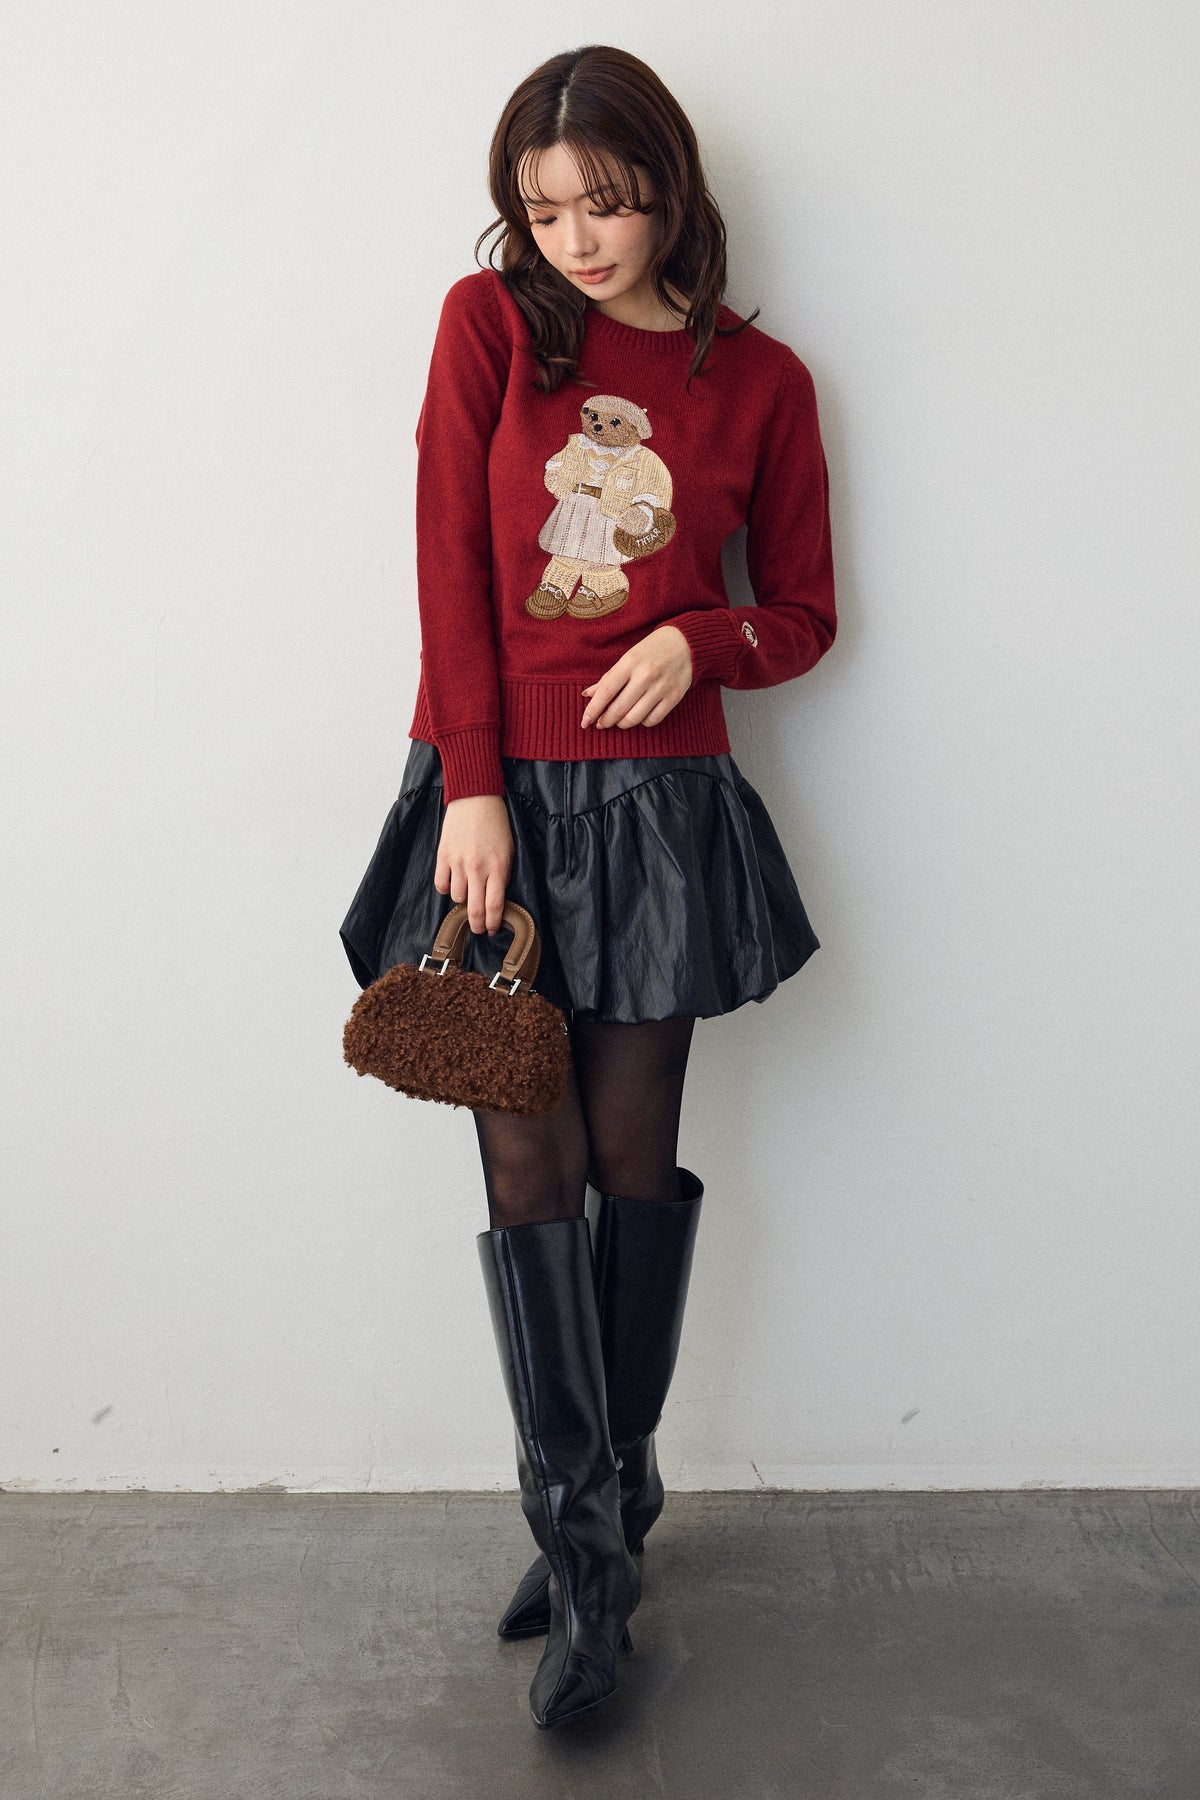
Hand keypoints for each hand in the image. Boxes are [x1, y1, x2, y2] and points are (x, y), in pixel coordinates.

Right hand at [434, 794, 512, 935]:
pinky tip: (453, 884)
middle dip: (477, 925)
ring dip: (462, 902)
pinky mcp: (443, 856)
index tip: (492, 929)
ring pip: (456, 898)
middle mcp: (477, 868)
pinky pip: (441, 884)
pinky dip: (447, 889)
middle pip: (474, 909)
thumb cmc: (496, 824)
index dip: (492, 923)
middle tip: (478, 928)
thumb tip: (496, 898)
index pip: (494, 907)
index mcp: (497, 868)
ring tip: (468, 896)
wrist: (475, 798)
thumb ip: (502, 875)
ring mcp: (458, 863)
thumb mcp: (508, 851)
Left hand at [580, 625, 693, 729]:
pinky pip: (653, 720)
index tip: (585, 721)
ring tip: (619, 720)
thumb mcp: (628, 657)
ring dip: (622, 723)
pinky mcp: (675, 696)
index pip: (606, 691)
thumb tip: (588, 695)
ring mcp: (662, 687)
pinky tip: (640, 716)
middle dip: (606, 720)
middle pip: (619, 708)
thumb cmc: (652, 650)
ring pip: (635, 718)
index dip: (593, 709)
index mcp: (630, 662)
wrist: (687, 642)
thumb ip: (609, 677)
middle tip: (601, 723)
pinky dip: (642, 722)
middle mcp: (646, 675)